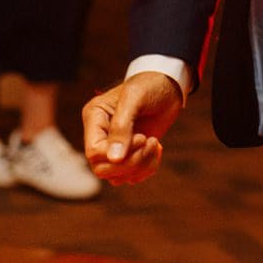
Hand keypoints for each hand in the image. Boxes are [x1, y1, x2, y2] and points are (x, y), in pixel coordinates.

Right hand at [82, 71, 183, 185]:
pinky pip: (130, 176)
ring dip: (140, 166)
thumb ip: (122, 126)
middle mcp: (99, 135)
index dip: (118, 153)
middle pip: (102, 168)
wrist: (168, 86)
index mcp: (94, 117)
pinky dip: (147, 168)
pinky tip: (157, 149)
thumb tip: (114, 158)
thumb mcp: (135, 98)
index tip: (142, 137)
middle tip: (151, 142)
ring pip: (116, 176)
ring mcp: (113, 147)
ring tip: (155, 144)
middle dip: (131, 162)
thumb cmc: (150, 85)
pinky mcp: (128, 154)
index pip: (94, 151)